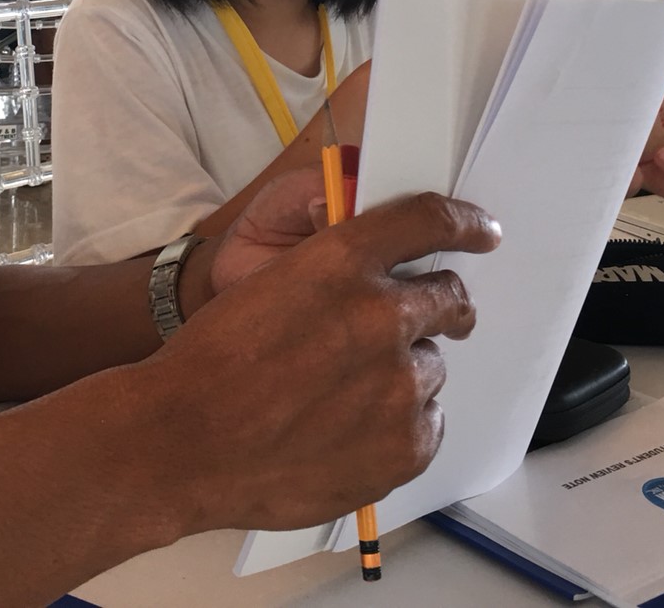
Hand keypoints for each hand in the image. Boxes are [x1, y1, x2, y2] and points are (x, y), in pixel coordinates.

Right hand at [147, 192, 499, 533]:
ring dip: (402, 374)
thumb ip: (335, 266)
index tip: (481, 231)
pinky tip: (348, 431)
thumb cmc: (213, 362)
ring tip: (343, 397)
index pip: (430, 220)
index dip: (464, 223)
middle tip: (417, 325)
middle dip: (439, 308)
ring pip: (431, 367)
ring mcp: (398, 384)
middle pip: (448, 298)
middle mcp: (382, 314)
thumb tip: (381, 268)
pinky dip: (399, 426)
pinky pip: (428, 424)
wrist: (182, 440)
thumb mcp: (272, 281)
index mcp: (344, 260)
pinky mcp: (405, 444)